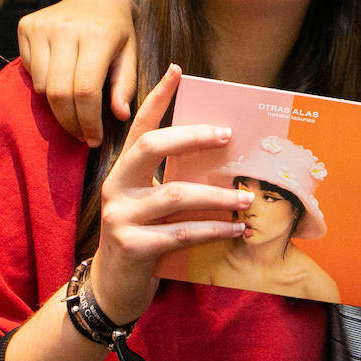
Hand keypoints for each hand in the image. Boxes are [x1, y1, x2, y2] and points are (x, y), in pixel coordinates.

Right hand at [17, 0, 137, 144]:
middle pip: (59, 93)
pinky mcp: (27, 25)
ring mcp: (43, 25)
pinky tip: (60, 79)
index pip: (86, 91)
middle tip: (82, 135)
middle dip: (70, 122)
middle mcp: (66, 28)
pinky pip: (30, 71)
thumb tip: (120, 115)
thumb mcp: (130, 56)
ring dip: (58, 106)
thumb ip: (126, 86)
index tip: (94, 139)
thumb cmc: (118, 33)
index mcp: (98, 35)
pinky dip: (44, 84)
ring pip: (42, 86)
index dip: (88, 121)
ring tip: (74, 107)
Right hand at [87, 65, 250, 324]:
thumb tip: (222, 162)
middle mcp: (117, 187)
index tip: (177, 71)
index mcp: (124, 172)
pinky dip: (214, 229)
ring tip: (248, 197)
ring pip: (175, 194)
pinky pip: (182, 233)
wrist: (113, 289)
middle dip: (192, 137)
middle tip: (227, 134)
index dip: (157, 97)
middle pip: (152, 148)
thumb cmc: (142, 240)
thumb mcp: (152, 205)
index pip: (140, 127)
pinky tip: (237, 229)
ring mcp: (121, 216)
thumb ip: (172, 182)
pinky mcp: (133, 246)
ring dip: (217, 196)